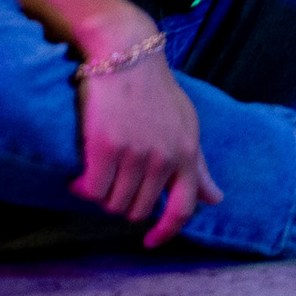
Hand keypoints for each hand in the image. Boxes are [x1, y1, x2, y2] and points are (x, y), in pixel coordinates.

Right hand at [72, 37, 220, 246]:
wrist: (125, 53)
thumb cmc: (156, 90)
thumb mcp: (186, 124)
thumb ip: (199, 166)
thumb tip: (215, 200)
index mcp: (188, 153)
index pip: (182, 209)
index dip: (166, 232)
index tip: (150, 242)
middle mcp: (164, 157)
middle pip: (138, 210)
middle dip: (124, 202)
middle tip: (113, 180)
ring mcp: (136, 154)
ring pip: (113, 203)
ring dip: (102, 195)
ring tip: (97, 172)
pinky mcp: (106, 148)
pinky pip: (92, 190)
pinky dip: (83, 188)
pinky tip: (80, 176)